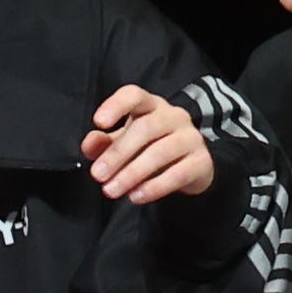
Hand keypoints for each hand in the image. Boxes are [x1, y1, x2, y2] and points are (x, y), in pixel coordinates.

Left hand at [81, 84, 214, 203]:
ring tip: (112, 190)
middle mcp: (173, 116)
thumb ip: (103, 143)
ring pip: (161, 152)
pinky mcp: (202, 161)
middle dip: (118, 153)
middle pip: (145, 128)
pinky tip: (135, 196)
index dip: (117, 105)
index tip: (99, 123)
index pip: (135, 95)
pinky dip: (154, 187)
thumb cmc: (151, 148)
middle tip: (98, 175)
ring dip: (132, 173)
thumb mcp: (124, 143)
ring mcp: (191, 137)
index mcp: (151, 105)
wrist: (191, 168)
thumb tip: (89, 144)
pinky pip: (178, 174)